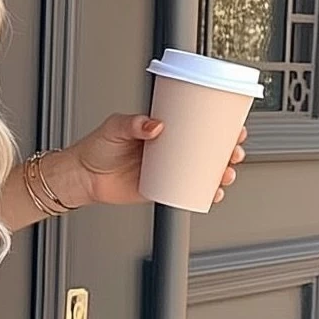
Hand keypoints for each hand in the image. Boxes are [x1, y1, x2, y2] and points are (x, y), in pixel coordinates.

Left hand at [63, 113, 246, 206]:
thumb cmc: (97, 148)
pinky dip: (206, 194)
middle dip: (228, 151)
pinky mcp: (163, 188)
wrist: (83, 177)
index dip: (220, 126)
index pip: (197, 124)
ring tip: (226, 173)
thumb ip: (133, 124)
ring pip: (204, 171)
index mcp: (163, 129)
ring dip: (222, 173)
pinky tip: (215, 193)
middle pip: (208, 149)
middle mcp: (170, 149)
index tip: (235, 127)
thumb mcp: (115, 128)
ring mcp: (169, 170)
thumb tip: (155, 125)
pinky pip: (190, 192)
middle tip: (233, 152)